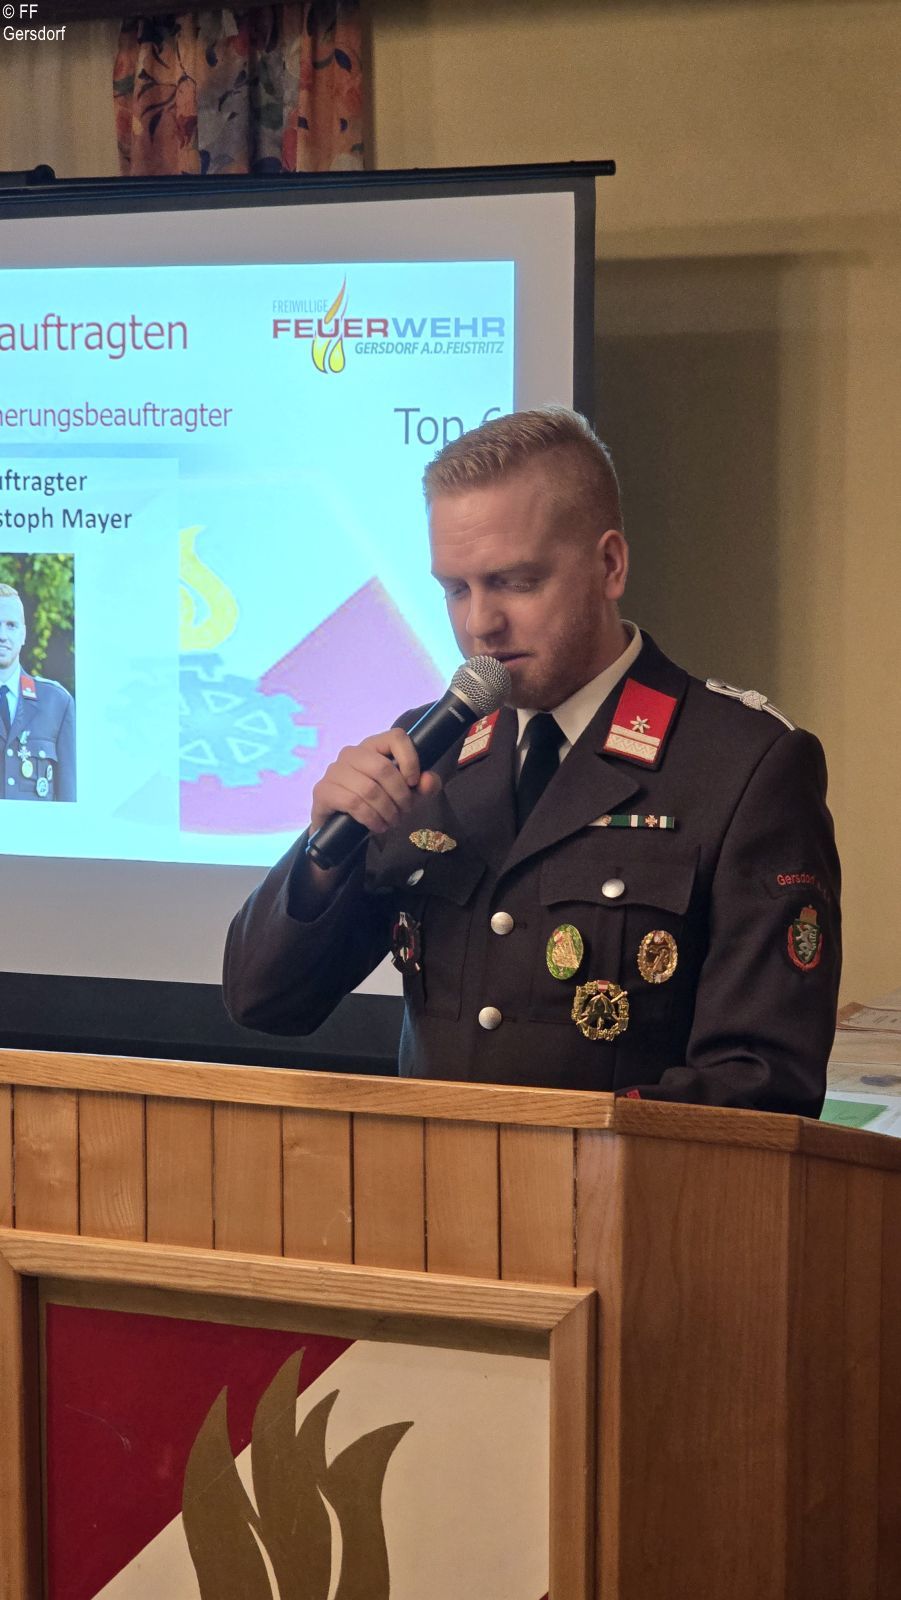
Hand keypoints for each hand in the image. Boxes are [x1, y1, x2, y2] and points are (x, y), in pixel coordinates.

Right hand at [310, 727, 441, 836]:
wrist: (342, 828)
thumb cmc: (378, 804)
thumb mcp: (408, 796)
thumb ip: (424, 786)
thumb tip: (428, 780)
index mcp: (373, 746)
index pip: (396, 737)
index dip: (410, 759)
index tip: (414, 783)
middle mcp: (351, 753)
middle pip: (383, 768)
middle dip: (400, 795)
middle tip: (405, 811)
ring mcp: (334, 771)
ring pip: (369, 789)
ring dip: (387, 810)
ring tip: (392, 821)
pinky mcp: (323, 791)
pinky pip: (353, 802)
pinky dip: (371, 818)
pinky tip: (377, 825)